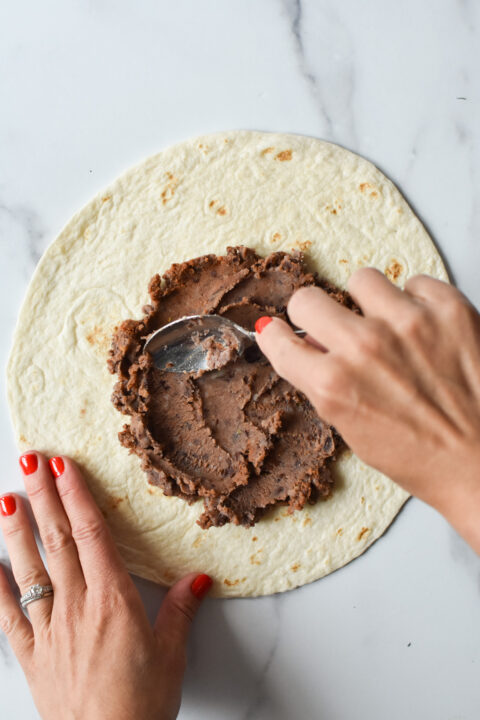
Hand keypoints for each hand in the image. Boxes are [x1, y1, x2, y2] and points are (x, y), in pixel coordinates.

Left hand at [0, 453, 211, 719]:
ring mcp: (49, 629)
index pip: (91, 534)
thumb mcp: (171, 655)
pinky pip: (9, 616)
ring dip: (16, 530)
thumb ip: (181, 611)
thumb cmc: (141, 705)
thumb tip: (199, 579)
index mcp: (113, 599)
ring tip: (6, 497)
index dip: (77, 496)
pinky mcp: (32, 655)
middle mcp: (76, 606)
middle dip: (43, 497)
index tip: (65, 467)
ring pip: (29, 568)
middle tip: (31, 461)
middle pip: (56, 540)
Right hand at [256, 269, 479, 553]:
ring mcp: (407, 322)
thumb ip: (326, 383)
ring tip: (390, 327)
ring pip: (362, 279)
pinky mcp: (448, 308)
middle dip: (314, 314)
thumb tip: (313, 343)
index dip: (277, 336)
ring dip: (369, 303)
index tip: (280, 331)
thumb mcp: (354, 429)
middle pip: (306, 299)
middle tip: (334, 326)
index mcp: (334, 385)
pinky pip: (416, 283)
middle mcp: (364, 347)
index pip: (278, 340)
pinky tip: (427, 330)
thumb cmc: (422, 457)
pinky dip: (417, 303)